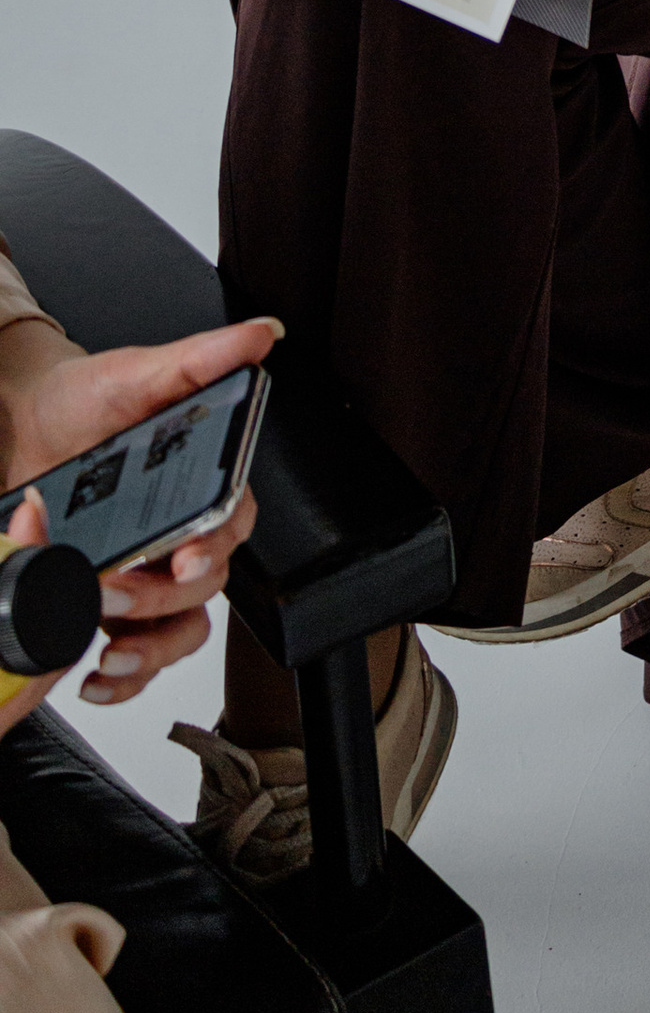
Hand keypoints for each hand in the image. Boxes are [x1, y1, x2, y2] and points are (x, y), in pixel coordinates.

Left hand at [0, 317, 278, 737]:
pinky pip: (137, 656)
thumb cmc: (86, 398)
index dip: (216, 547)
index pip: (234, 524)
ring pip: (179, 631)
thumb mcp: (138, 372)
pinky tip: (97, 675)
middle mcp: (181, 534)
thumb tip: (262, 334)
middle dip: (158, 599)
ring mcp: (147, 575)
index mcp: (202, 483)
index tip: (185, 556)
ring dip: (150, 647)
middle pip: (204, 587)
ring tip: (111, 647)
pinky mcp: (109, 604)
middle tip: (112, 589)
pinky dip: (123, 678)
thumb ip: (203, 357)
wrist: (22, 425)